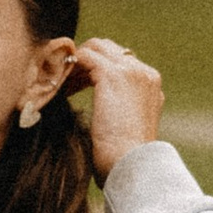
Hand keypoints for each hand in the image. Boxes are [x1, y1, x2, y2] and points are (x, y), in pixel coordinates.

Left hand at [71, 36, 163, 178]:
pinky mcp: (113, 75)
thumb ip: (120, 109)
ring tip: (63, 84)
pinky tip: (62, 85)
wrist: (132, 164)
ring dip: (77, 62)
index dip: (96, 69)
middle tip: (67, 81)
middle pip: (109, 49)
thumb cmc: (125, 158)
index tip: (77, 86)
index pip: (121, 62)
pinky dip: (70, 66)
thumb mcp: (128, 128)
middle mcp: (145, 73)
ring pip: (96, 48)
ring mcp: (131, 71)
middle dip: (86, 60)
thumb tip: (102, 107)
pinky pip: (85, 57)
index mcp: (151, 85)